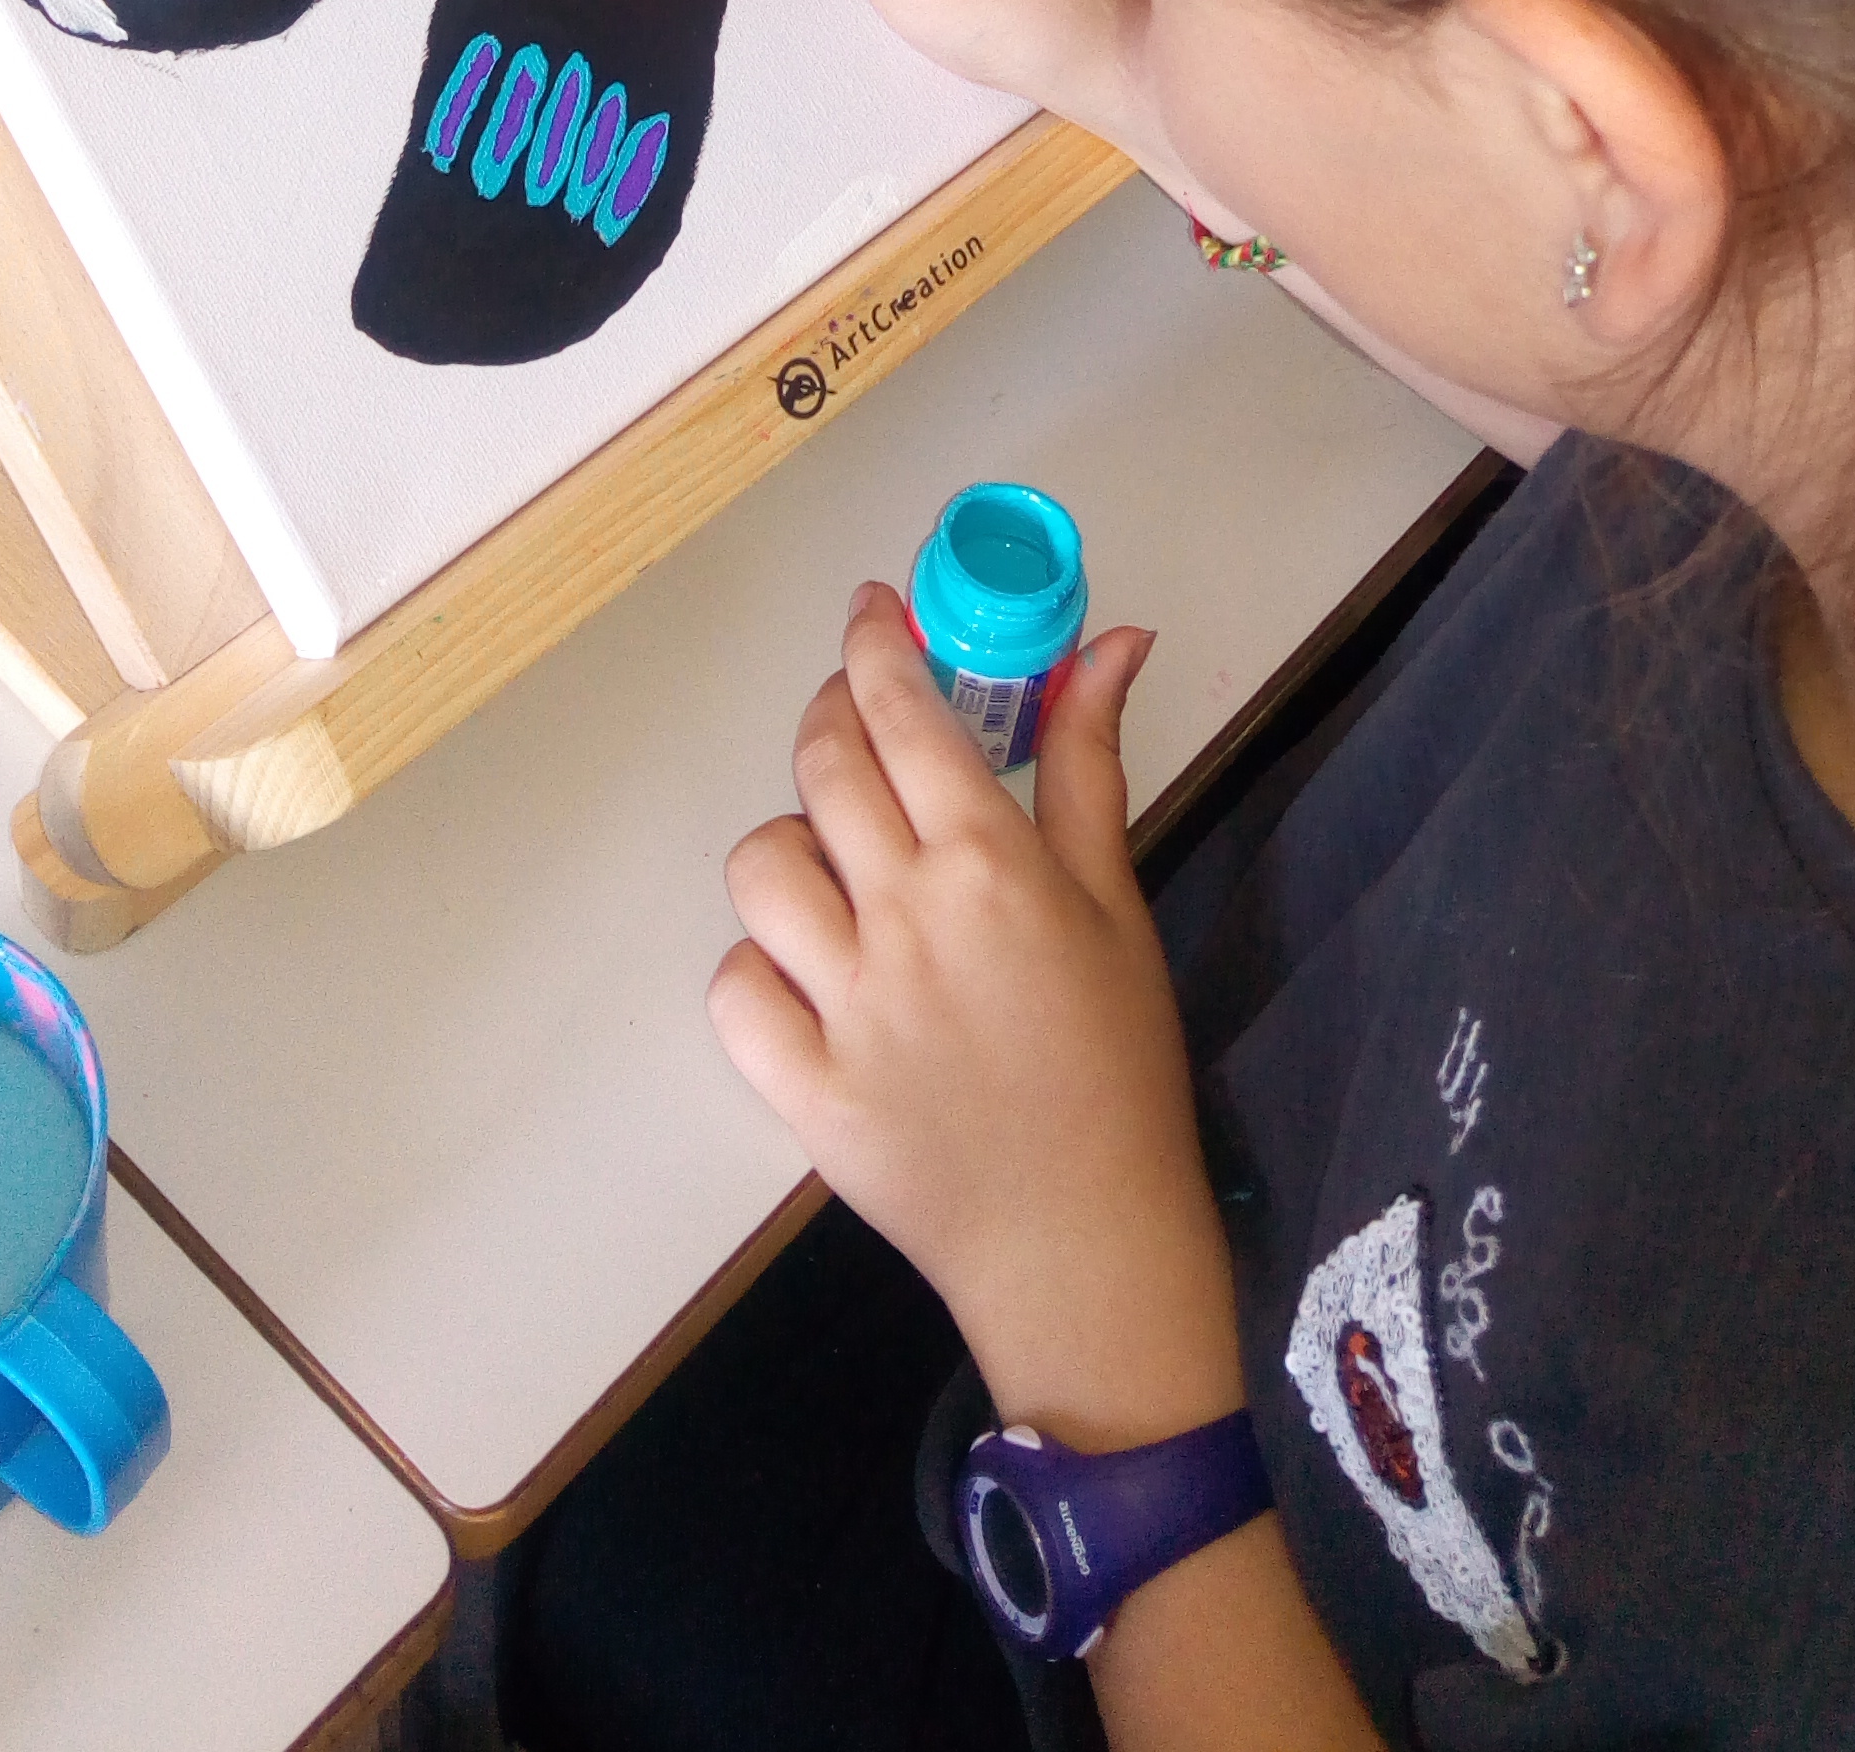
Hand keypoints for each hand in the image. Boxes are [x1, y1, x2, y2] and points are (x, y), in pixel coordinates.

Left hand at [712, 586, 1243, 1449]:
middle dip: (832, 717)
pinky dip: (760, 968)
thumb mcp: (1117, 905)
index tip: (869, 610)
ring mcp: (845, 1006)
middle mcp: (905, 919)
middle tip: (858, 720)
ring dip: (793, 846)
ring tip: (837, 868)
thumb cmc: (1119, 1071)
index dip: (875, 642)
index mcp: (990, 865)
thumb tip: (1113, 643)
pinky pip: (736, 987)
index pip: (904, 712)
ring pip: (762, 869)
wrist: (1087, 1244)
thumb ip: (1092, 766)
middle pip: (824, 767)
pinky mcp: (803, 1087)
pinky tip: (807, 974)